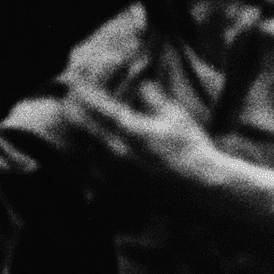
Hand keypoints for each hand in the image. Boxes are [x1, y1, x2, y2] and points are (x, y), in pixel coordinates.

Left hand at [63, 80, 227, 205]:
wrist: (204, 191)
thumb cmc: (193, 150)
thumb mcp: (175, 115)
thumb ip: (152, 96)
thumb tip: (140, 81)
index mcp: (132, 131)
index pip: (97, 105)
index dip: (84, 90)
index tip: (76, 80)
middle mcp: (119, 154)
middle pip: (83, 128)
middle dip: (74, 110)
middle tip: (68, 99)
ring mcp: (118, 176)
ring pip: (84, 152)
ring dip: (78, 135)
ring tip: (74, 123)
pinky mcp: (122, 194)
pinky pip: (94, 177)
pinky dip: (87, 162)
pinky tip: (88, 156)